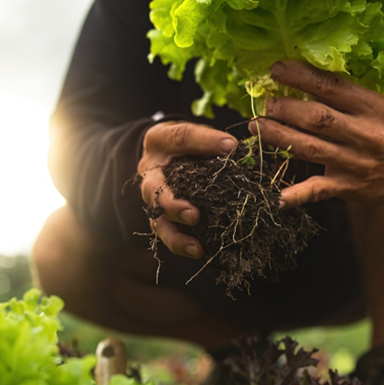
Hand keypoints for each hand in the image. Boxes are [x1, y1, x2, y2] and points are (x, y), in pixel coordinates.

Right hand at [138, 121, 236, 257]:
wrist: (164, 154)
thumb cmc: (185, 144)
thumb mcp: (195, 133)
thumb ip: (210, 139)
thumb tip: (233, 148)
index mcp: (159, 141)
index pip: (180, 138)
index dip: (205, 142)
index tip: (230, 146)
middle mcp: (150, 173)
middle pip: (155, 191)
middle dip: (173, 206)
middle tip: (194, 215)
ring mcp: (153, 199)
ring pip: (157, 221)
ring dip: (175, 236)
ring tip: (195, 247)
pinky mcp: (160, 217)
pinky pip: (167, 234)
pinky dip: (181, 245)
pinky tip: (200, 251)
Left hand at [250, 61, 383, 209]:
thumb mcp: (377, 106)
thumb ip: (346, 95)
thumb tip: (301, 76)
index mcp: (373, 107)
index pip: (332, 87)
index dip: (301, 77)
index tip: (276, 70)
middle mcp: (365, 134)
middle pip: (318, 118)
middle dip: (286, 109)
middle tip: (266, 103)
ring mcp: (355, 163)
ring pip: (311, 149)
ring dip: (279, 137)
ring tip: (257, 127)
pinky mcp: (347, 187)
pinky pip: (317, 190)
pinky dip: (295, 195)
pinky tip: (276, 197)